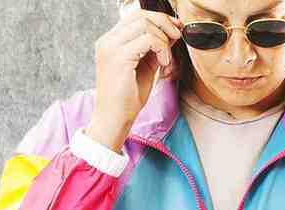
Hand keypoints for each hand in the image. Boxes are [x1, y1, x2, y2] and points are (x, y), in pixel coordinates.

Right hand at [87, 3, 182, 149]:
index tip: (175, 29)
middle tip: (177, 37)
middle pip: (140, 15)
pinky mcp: (119, 57)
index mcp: (110, 41)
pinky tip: (163, 64)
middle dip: (164, 23)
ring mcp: (111, 47)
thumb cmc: (127, 100)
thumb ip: (155, 50)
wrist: (114, 119)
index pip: (135, 16)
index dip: (158, 18)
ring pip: (145, 25)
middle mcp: (107, 41)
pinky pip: (148, 40)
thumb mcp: (145, 68)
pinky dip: (162, 49)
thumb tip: (171, 33)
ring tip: (166, 60)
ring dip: (163, 40)